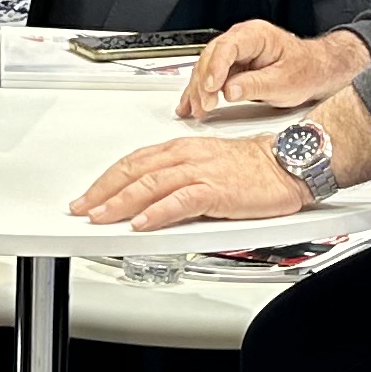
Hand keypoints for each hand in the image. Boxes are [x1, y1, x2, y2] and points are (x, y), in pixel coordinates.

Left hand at [70, 134, 310, 232]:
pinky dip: (157, 212)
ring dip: (120, 202)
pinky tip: (142, 223)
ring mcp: (201, 172)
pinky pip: (180, 200)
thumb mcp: (209, 167)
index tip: (89, 195)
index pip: (135, 161)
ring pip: (150, 184)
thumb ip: (180, 180)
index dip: (107, 179)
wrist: (288, 162)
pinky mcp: (217, 190)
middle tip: (81, 209)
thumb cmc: (255, 167)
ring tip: (100, 218)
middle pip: (134, 170)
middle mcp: (187, 156)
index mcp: (183, 148)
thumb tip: (153, 199)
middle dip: (103, 191)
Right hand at [179, 21, 370, 119]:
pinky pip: (210, 77)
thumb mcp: (283, 82)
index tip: (212, 87)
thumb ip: (255, 86)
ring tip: (195, 110)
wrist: (315, 71)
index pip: (228, 47)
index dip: (216, 67)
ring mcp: (234, 53)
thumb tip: (229, 90)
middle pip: (211, 57)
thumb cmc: (304, 70)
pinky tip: (188, 105)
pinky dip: (199, 92)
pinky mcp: (231, 67)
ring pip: (206, 68)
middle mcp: (241, 40)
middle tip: (203, 106)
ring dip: (198, 90)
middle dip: (203, 83)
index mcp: (255, 35)